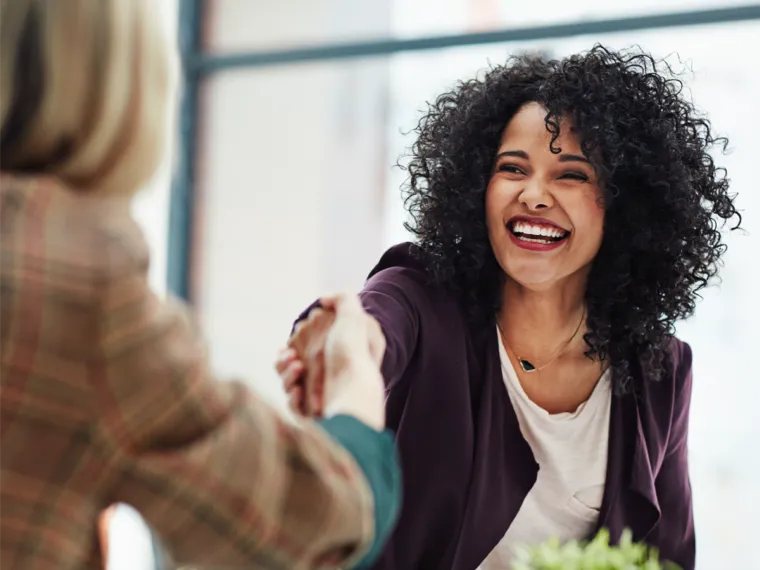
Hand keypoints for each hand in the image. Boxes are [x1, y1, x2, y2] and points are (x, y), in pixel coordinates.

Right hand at [275, 294, 385, 427]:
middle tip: (291, 358)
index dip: (294, 344)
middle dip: (283, 361)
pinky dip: (292, 397)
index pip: (305, 349)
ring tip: (297, 369)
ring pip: (288, 386)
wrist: (355, 392)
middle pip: (291, 367)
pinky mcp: (314, 416)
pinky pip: (294, 406)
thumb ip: (341, 299)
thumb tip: (324, 300)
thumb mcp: (354, 316)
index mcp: (334, 357)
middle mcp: (327, 378)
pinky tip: (298, 392)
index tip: (292, 340)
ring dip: (286, 375)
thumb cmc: (353, 354)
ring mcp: (320, 397)